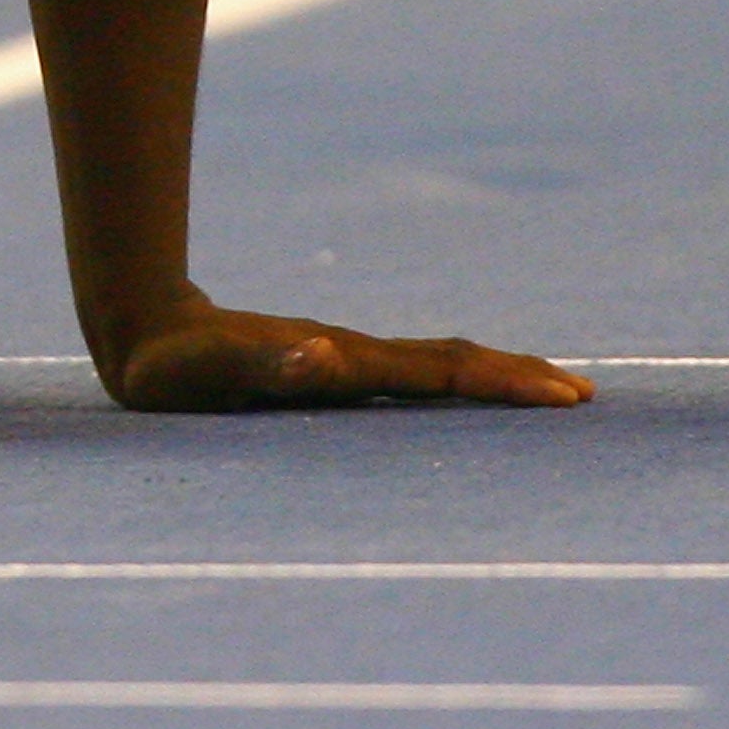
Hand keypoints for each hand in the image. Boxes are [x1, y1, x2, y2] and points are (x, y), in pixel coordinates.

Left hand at [102, 293, 594, 412]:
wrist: (142, 330)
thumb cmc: (176, 365)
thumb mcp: (217, 371)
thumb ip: (270, 362)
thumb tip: (324, 354)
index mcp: (344, 363)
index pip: (440, 373)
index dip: (500, 383)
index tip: (562, 394)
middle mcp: (354, 358)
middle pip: (451, 364)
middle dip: (517, 378)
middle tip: (585, 396)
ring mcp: (344, 363)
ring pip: (435, 369)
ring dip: (494, 379)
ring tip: (549, 392)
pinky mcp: (328, 372)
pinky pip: (408, 378)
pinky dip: (453, 384)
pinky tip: (465, 398)